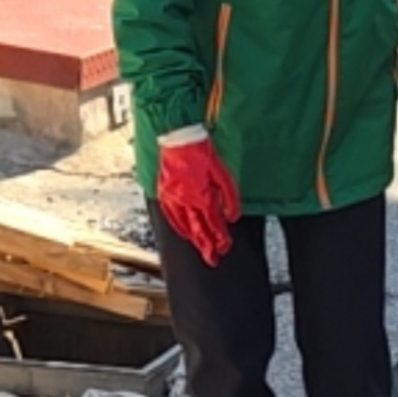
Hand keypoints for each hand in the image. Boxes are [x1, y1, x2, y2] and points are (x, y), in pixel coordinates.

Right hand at [154, 127, 241, 266]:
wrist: (178, 137)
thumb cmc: (201, 151)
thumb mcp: (222, 173)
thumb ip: (229, 197)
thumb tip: (233, 216)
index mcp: (202, 195)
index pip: (214, 224)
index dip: (221, 238)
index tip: (226, 247)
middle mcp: (186, 200)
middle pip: (198, 230)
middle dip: (207, 246)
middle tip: (213, 260)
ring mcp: (173, 198)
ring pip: (184, 225)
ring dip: (194, 239)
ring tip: (201, 248)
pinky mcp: (164, 193)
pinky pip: (171, 216)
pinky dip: (178, 227)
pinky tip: (184, 232)